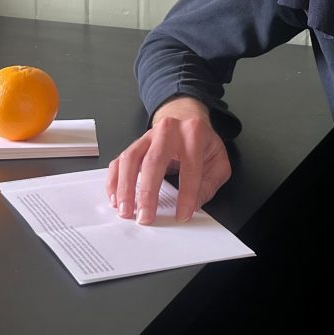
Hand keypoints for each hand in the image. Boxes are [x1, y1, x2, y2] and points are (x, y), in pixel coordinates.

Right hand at [106, 96, 231, 224]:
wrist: (186, 117)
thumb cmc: (202, 142)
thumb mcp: (218, 161)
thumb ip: (210, 183)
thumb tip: (195, 204)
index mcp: (193, 133)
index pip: (190, 168)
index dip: (187, 194)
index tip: (183, 215)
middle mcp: (167, 131)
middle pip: (153, 161)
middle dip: (148, 193)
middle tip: (146, 217)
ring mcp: (147, 136)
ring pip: (130, 159)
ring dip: (125, 188)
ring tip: (126, 210)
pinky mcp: (134, 144)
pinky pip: (119, 162)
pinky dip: (114, 181)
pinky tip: (116, 198)